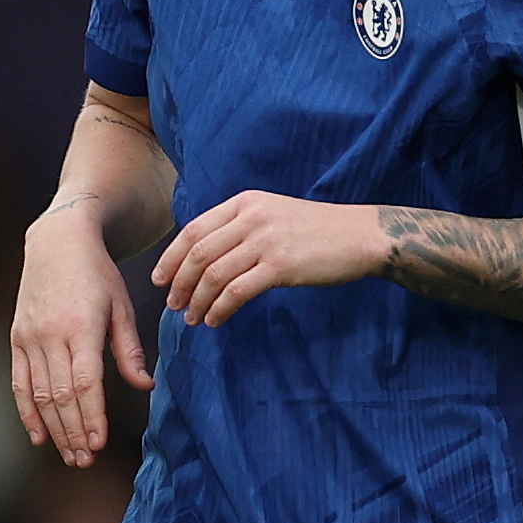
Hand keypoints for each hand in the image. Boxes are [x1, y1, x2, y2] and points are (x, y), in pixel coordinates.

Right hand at [9, 202, 153, 466]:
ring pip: (38, 394)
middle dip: (73, 430)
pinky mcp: (17, 339)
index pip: (85, 381)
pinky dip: (27, 411)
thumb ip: (130, 349)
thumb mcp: (121, 306)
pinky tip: (38, 435)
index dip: (91, 415)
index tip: (99, 442)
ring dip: (54, 428)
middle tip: (85, 460)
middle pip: (60, 394)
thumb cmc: (96, 274)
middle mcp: (50, 335)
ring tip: (68, 454)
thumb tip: (144, 386)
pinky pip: (19, 382)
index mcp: (80, 326)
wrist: (55, 242)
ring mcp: (28, 338)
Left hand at [149, 190, 384, 331]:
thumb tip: (202, 257)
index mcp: (245, 203)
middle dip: (178, 283)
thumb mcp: (272, 215)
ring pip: (213, 275)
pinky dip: (219, 309)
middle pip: (198, 254)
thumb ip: (239, 227)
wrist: (363, 236)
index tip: (159, 279)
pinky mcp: (281, 266)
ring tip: (191, 318)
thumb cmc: (317, 230)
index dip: (170, 258)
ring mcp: (266, 241)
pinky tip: (215, 320)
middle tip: (172, 304)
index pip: (193, 230)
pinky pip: (236, 291)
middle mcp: (251, 218)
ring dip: (196, 300)